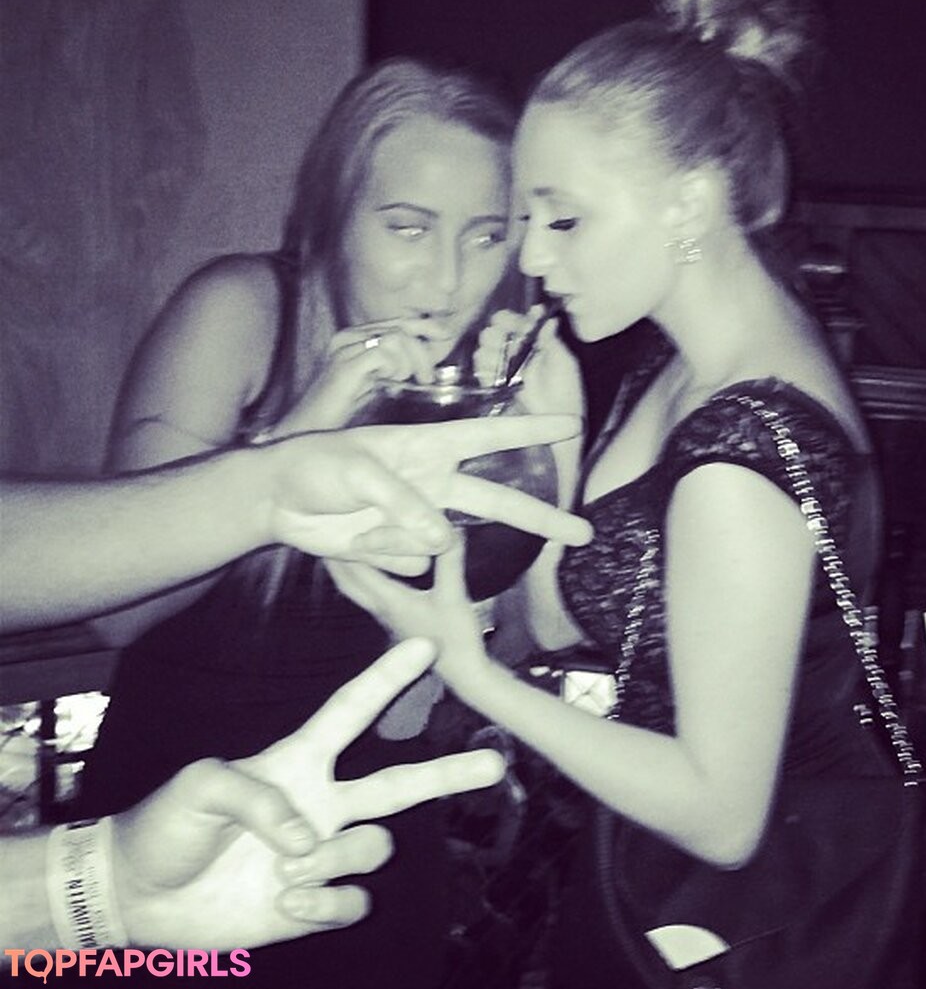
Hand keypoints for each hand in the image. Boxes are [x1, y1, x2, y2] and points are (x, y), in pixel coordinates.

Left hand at [111, 638, 503, 948]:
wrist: (141, 896)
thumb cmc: (166, 825)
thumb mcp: (198, 786)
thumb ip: (254, 792)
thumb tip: (306, 834)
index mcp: (297, 762)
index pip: (351, 712)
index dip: (387, 678)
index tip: (426, 645)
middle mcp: (322, 804)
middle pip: (400, 784)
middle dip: (448, 773)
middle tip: (495, 764)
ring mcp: (322, 853)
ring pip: (375, 848)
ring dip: (336, 859)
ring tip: (284, 870)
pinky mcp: (314, 901)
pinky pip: (353, 900)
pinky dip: (325, 902)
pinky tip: (286, 900)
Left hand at [262, 416, 591, 574]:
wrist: (277, 501)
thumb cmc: (316, 465)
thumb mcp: (358, 471)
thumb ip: (405, 502)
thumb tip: (445, 540)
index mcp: (428, 448)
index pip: (489, 437)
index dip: (529, 431)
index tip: (570, 427)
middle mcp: (434, 484)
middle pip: (499, 502)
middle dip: (541, 517)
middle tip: (583, 534)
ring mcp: (419, 521)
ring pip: (443, 544)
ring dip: (396, 536)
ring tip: (354, 517)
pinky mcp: (401, 550)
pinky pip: (411, 563)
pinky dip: (378, 553)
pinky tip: (352, 538)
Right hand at [273, 319, 453, 435]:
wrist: (310, 430)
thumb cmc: (344, 411)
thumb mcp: (377, 382)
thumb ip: (397, 366)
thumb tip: (429, 359)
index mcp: (357, 337)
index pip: (398, 322)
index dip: (425, 327)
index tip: (444, 339)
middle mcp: (349, 337)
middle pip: (400, 326)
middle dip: (423, 349)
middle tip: (428, 375)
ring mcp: (345, 349)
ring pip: (396, 337)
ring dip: (412, 360)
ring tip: (410, 381)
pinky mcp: (345, 366)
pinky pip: (383, 352)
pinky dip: (396, 366)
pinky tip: (394, 382)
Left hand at [325, 538, 490, 692]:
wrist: (463, 671)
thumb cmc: (456, 636)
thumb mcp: (454, 594)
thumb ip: (450, 561)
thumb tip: (449, 527)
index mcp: (390, 600)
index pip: (357, 569)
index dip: (344, 546)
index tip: (334, 524)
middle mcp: (382, 608)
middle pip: (349, 582)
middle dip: (336, 559)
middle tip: (326, 535)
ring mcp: (389, 617)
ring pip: (358, 591)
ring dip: (348, 571)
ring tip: (344, 548)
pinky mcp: (398, 622)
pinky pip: (371, 597)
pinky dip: (364, 580)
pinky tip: (375, 571)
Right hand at [474, 309, 584, 507]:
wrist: (556, 432)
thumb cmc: (566, 396)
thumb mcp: (564, 364)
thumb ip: (552, 340)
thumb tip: (547, 316)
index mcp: (536, 345)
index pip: (518, 323)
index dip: (514, 319)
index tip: (518, 321)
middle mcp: (517, 355)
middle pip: (496, 332)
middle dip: (499, 333)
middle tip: (507, 340)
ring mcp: (503, 371)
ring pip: (485, 348)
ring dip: (490, 351)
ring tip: (500, 361)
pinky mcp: (493, 388)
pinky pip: (480, 371)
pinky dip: (484, 369)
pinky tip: (492, 375)